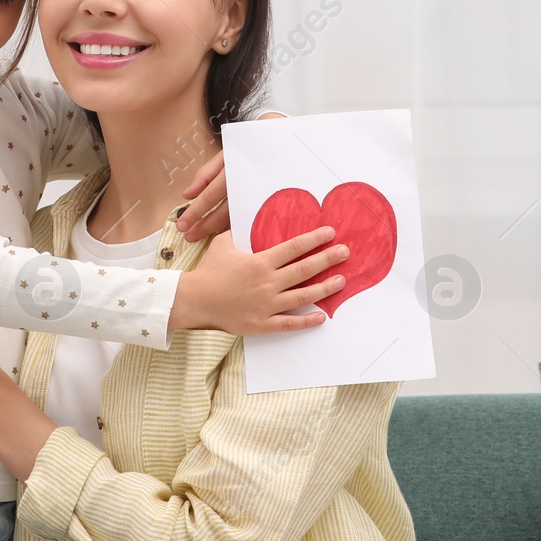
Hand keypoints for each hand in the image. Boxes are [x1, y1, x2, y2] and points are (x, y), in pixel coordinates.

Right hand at [173, 226, 347, 334]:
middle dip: (328, 259)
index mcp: (260, 262)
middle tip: (345, 252)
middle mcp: (268, 283)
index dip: (314, 240)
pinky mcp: (262, 324)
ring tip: (342, 281)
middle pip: (305, 269)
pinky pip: (289, 323)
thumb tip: (247, 217)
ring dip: (325, 288)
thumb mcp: (223, 244)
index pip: (294, 248)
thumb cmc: (209, 271)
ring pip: (302, 296)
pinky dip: (307, 321)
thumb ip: (239, 231)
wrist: (195, 300)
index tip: (331, 233)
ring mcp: (267, 305)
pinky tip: (322, 316)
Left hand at [175, 111, 284, 240]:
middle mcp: (246, 185)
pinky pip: (247, 216)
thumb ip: (205, 174)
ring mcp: (257, 194)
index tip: (182, 225)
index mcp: (234, 171)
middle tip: (188, 236)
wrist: (281, 142)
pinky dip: (234, 225)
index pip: (210, 196)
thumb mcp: (225, 154)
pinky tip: (224, 234)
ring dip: (216, 228)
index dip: (195, 212)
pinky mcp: (266, 200)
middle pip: (221, 212)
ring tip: (200, 236)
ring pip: (235, 216)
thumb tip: (187, 195)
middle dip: (203, 226)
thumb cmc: (248, 147)